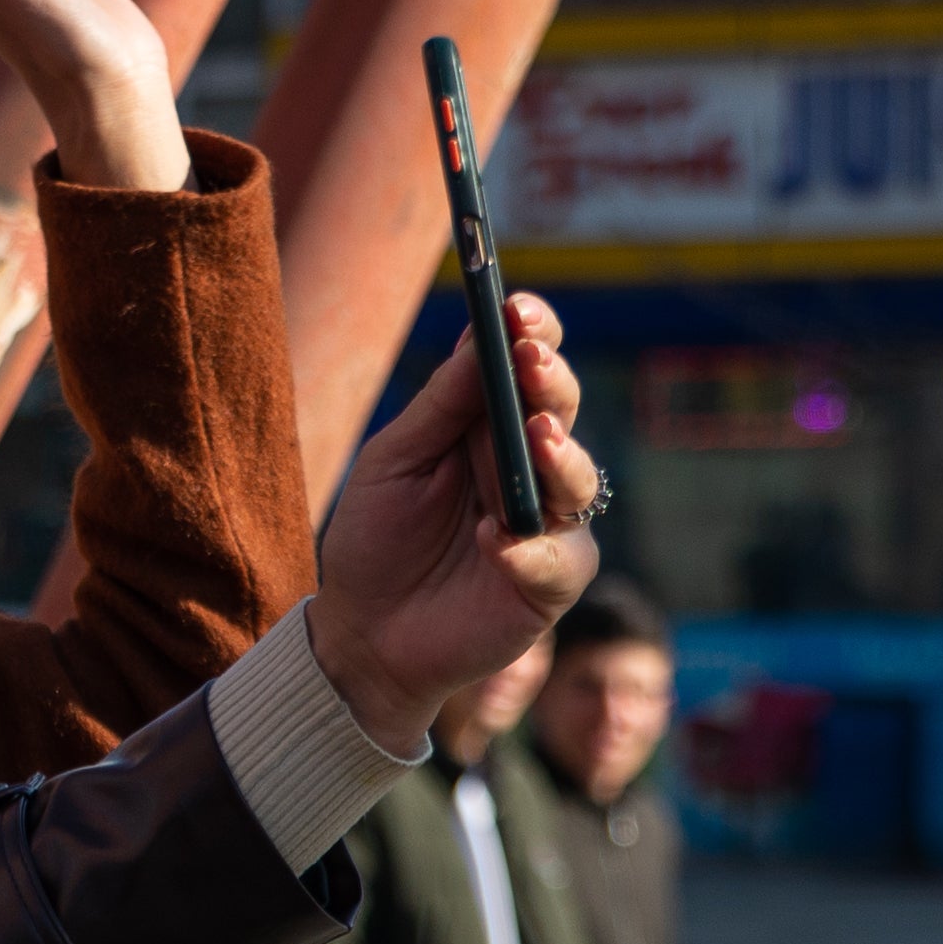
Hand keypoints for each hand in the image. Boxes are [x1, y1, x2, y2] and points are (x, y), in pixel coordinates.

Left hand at [307, 287, 599, 747]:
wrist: (362, 634)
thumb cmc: (374, 540)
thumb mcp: (393, 461)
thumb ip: (440, 405)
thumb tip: (479, 336)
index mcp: (490, 428)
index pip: (529, 367)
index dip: (534, 334)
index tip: (519, 308)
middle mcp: (529, 469)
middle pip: (562, 412)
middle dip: (552, 383)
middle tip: (533, 361)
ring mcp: (547, 526)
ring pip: (580, 482)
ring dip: (562, 458)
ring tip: (536, 440)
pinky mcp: (550, 584)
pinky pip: (561, 560)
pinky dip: (530, 549)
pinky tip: (495, 541)